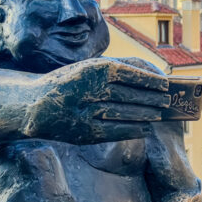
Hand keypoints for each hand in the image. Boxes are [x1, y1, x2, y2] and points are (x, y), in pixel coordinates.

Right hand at [24, 57, 170, 143]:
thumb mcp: (89, 69)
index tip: (165, 85)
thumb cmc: (70, 83)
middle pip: (131, 95)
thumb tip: (151, 76)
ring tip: (158, 114)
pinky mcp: (84, 132)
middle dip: (152, 99)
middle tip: (166, 101)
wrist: (35, 105)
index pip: (131, 74)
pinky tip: (144, 127)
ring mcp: (87, 112)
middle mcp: (91, 89)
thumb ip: (116, 70)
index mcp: (94, 69)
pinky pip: (115, 131)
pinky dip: (133, 129)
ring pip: (125, 113)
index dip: (151, 81)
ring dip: (145, 115)